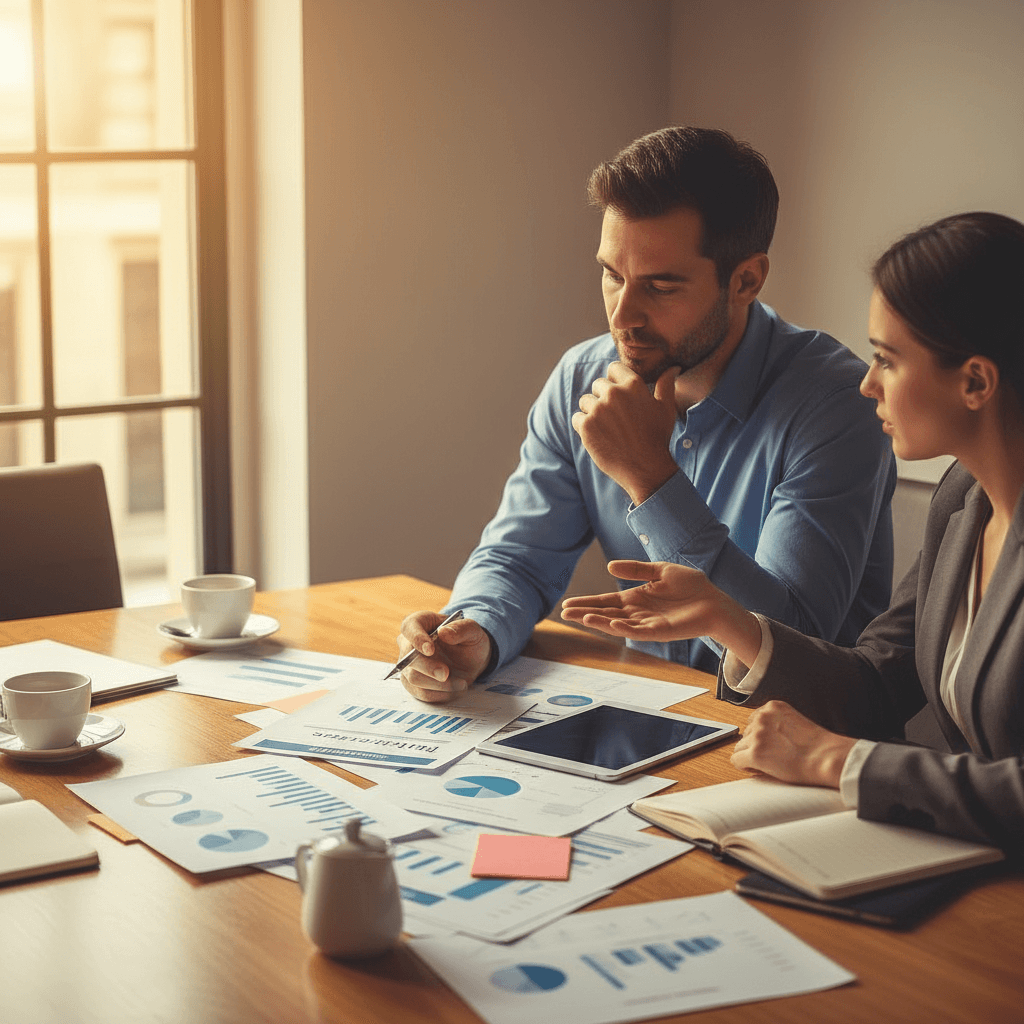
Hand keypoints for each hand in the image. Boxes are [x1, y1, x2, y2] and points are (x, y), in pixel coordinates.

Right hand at [396, 611, 492, 702]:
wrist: (471, 659)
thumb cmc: (468, 640)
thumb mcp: (473, 631)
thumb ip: (461, 628)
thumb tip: (443, 632)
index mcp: (420, 622)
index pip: (409, 627)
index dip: (417, 639)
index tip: (430, 649)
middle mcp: (409, 643)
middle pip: (408, 658)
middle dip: (428, 668)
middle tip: (446, 674)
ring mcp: (408, 665)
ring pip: (413, 678)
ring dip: (438, 685)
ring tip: (462, 683)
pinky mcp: (412, 683)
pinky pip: (420, 692)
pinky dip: (440, 694)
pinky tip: (455, 688)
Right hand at [561, 560, 761, 665]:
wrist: (714, 600)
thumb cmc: (690, 586)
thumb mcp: (659, 570)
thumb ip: (636, 569)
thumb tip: (609, 565)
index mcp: (635, 598)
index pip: (605, 601)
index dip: (586, 603)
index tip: (567, 605)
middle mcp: (637, 613)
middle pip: (605, 614)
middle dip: (584, 614)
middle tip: (563, 614)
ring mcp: (647, 624)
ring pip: (617, 624)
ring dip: (599, 622)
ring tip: (581, 618)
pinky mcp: (660, 632)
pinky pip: (638, 632)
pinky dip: (624, 629)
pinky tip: (612, 624)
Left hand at [571, 362, 679, 504]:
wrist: (646, 468)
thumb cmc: (658, 437)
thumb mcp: (666, 408)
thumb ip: (666, 384)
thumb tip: (673, 367)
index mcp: (633, 385)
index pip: (613, 369)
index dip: (615, 381)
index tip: (619, 396)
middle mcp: (614, 394)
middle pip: (598, 385)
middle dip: (603, 397)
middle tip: (615, 418)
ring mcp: (598, 410)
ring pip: (585, 401)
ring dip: (592, 412)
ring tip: (608, 428)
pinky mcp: (586, 426)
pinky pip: (577, 418)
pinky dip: (584, 426)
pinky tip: (599, 436)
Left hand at [731, 701, 856, 787]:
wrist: (827, 759)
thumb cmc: (818, 746)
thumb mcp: (794, 722)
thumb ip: (776, 723)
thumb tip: (760, 737)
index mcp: (773, 707)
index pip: (753, 720)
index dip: (760, 735)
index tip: (770, 744)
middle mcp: (762, 717)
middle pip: (745, 734)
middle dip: (755, 745)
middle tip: (772, 756)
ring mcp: (757, 735)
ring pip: (740, 747)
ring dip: (750, 755)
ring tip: (770, 762)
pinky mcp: (755, 753)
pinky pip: (736, 760)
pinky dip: (744, 766)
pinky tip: (758, 769)